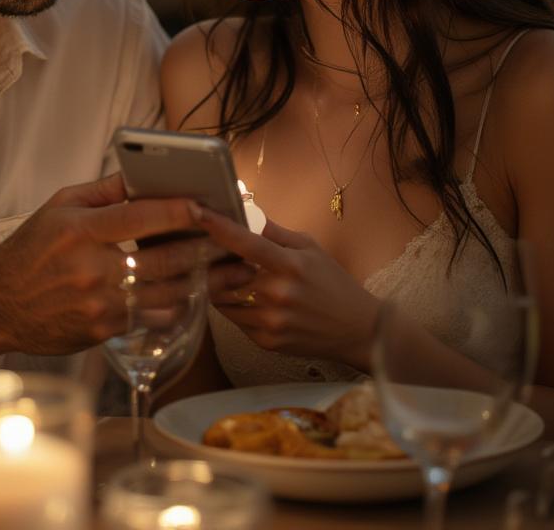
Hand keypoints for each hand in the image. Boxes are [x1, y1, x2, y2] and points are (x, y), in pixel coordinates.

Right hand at [0, 175, 253, 358]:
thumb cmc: (31, 250)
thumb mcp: (59, 206)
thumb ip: (103, 190)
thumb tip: (142, 174)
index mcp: (82, 229)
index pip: (142, 217)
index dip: (181, 211)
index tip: (210, 206)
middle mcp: (93, 267)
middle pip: (165, 258)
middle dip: (207, 250)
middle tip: (238, 243)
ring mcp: (100, 303)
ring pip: (166, 291)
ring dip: (205, 282)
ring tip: (234, 271)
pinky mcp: (103, 330)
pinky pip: (152, 316)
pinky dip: (178, 304)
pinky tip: (199, 295)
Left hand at [196, 206, 380, 370]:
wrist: (357, 330)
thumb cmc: (333, 283)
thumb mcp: (310, 248)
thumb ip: (274, 232)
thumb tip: (246, 210)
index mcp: (289, 265)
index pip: (244, 243)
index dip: (217, 226)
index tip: (195, 212)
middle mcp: (276, 294)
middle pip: (222, 276)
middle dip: (213, 264)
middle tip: (211, 255)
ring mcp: (270, 321)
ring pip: (222, 301)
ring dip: (220, 287)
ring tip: (230, 278)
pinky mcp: (266, 342)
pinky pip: (234, 321)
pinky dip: (234, 307)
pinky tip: (248, 300)